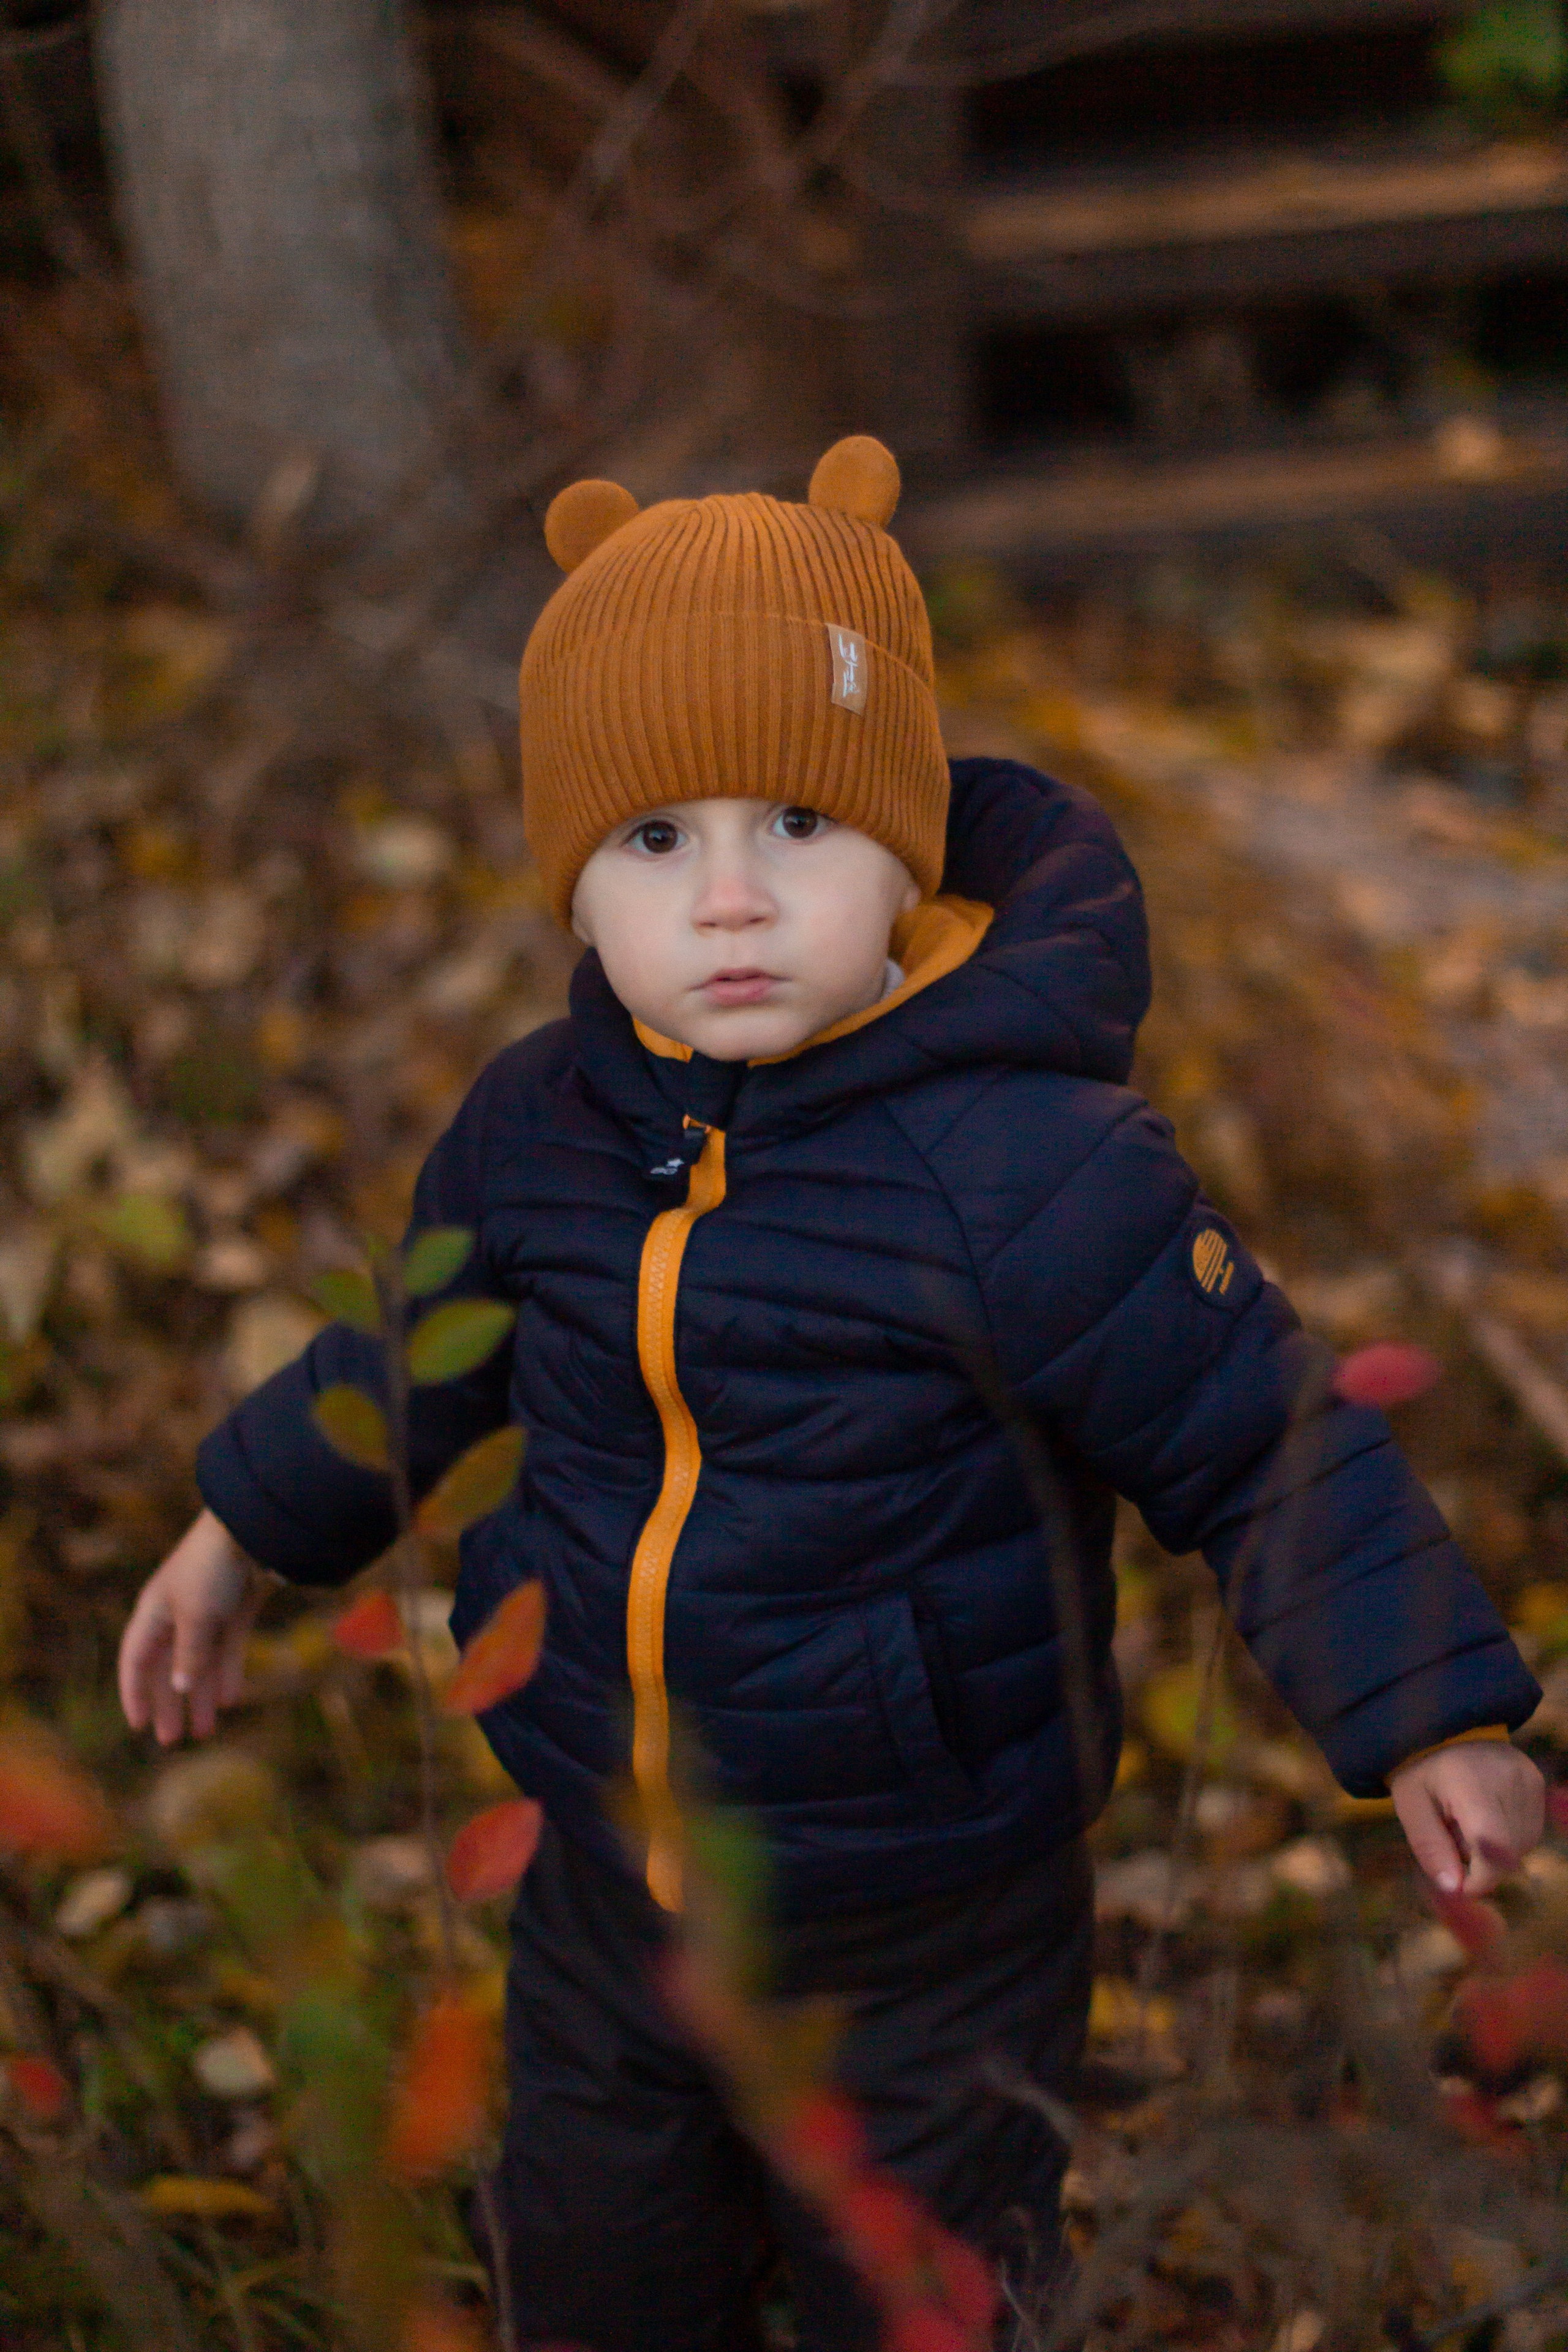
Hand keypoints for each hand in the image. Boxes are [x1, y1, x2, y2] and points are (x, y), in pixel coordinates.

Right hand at [118, 1510, 272, 1744]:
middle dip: (169, 1703)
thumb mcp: (195, 1616)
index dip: (134, 1692)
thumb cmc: (213, 1569)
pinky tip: (228, 1700)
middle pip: (168, 1668)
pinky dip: (227, 1673)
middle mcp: (177, 1613)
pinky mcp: (238, 1609)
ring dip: (200, 1696)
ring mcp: (209, 1612)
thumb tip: (180, 1687)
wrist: (255, 1530)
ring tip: (204, 1731)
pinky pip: (227, 1650)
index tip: (137, 1725)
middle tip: (171, 1740)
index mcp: (154, 1611)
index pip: (136, 1660)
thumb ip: (189, 1654)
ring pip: (200, 1664)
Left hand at [1389, 1740, 1544, 1896]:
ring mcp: (1529, 1780)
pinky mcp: (1538, 1784)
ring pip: (1522, 1846)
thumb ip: (1430, 1847)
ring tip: (1467, 1825)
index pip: (1492, 1844)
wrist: (1445, 1730)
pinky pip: (1529, 1831)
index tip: (1461, 1886)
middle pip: (1508, 1851)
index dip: (1481, 1877)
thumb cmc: (1421, 1770)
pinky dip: (1508, 1838)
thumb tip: (1454, 1890)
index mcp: (1471, 1782)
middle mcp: (1509, 1779)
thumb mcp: (1410, 1806)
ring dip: (1495, 1851)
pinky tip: (1486, 1819)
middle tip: (1454, 1841)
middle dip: (1481, 1863)